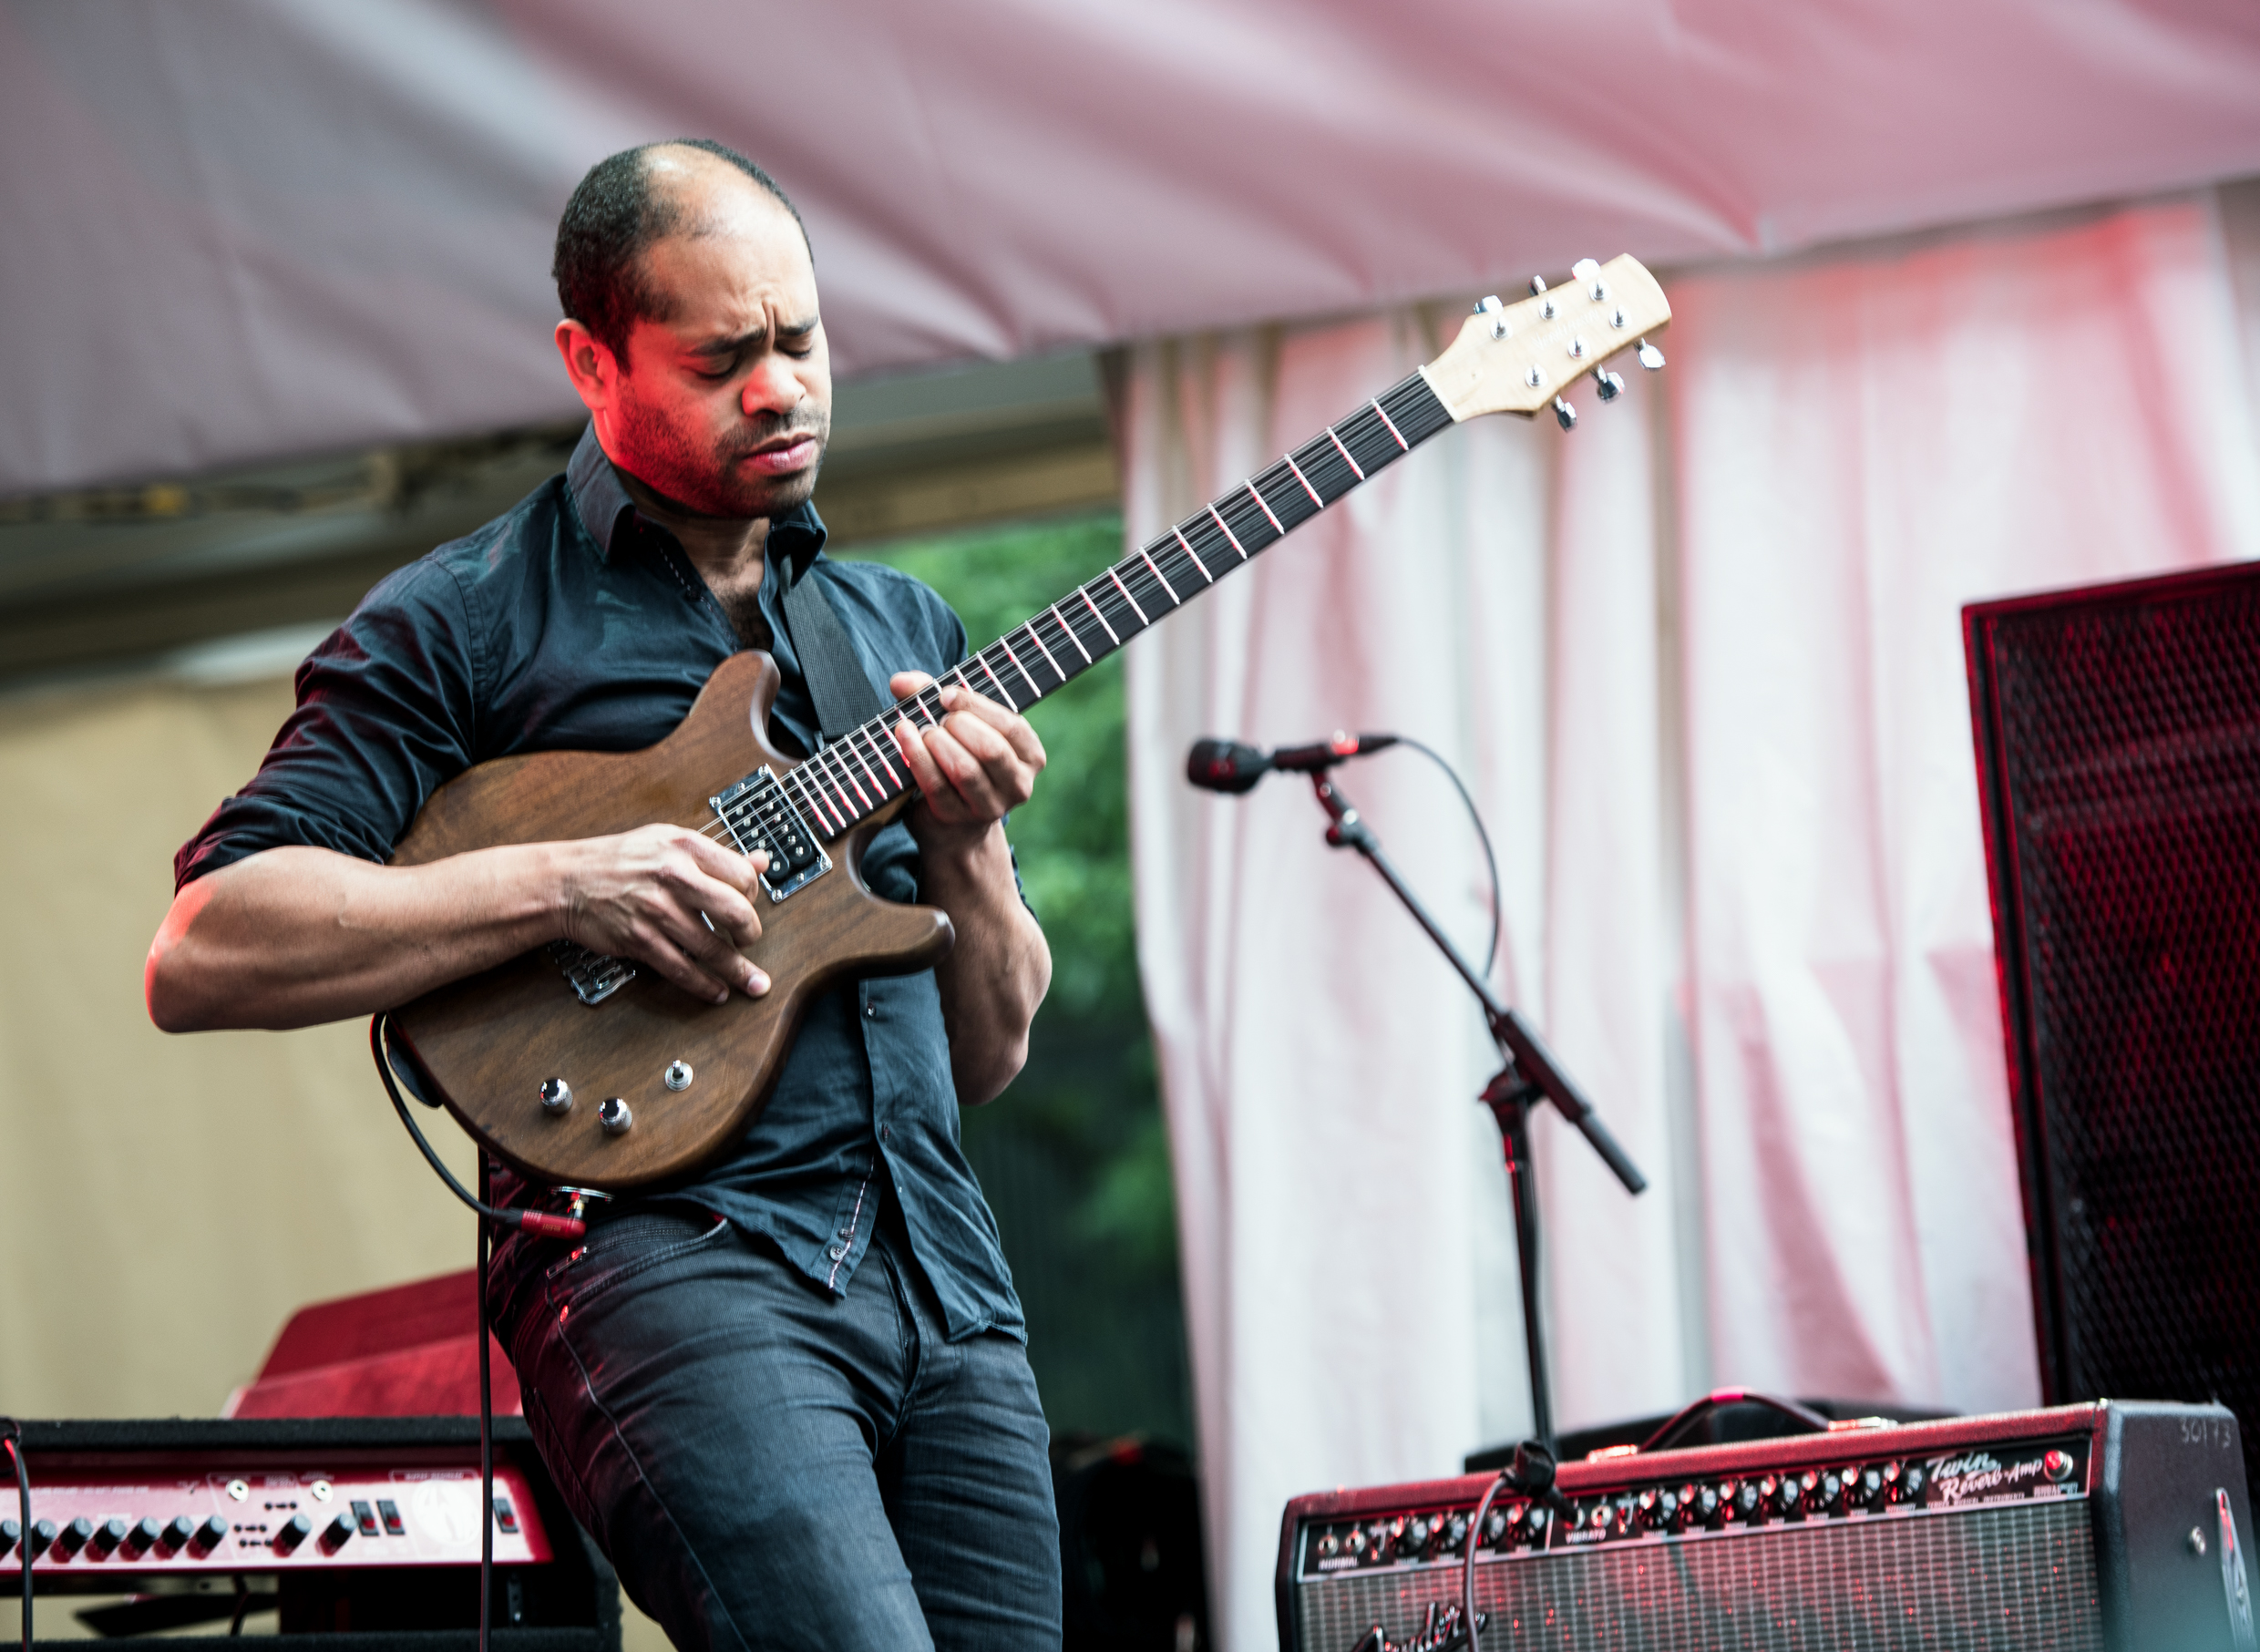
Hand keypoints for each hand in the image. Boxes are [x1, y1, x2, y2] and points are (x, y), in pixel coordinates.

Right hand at [555, 824, 770, 1004]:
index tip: (750, 905)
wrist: (568, 880)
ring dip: (737, 971)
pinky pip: (681, 968)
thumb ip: (716, 855)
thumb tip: (760, 862)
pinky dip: (703, 985)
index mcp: (685, 846)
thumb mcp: (669, 841)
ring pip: (711, 948)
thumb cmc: (620, 860)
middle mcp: (673, 876)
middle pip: (735, 911)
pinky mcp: (640, 940)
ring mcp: (656, 910)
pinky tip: (716, 991)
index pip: (742, 875)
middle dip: (751, 933)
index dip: (753, 895)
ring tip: (752, 982)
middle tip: (751, 941)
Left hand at [887, 671, 1046, 852]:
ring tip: (923, 731)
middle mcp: (1018, 785)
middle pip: (991, 750)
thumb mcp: (960, 726)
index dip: (976, 706)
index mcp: (1030, 756)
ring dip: (938, 743)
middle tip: (938, 720)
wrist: (953, 824)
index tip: (946, 695)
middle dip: (959, 726)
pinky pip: (936, 785)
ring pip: (965, 770)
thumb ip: (933, 696)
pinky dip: (918, 758)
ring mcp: (990, 807)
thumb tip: (900, 681)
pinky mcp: (957, 818)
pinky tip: (905, 739)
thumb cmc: (961, 758)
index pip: (1012, 726)